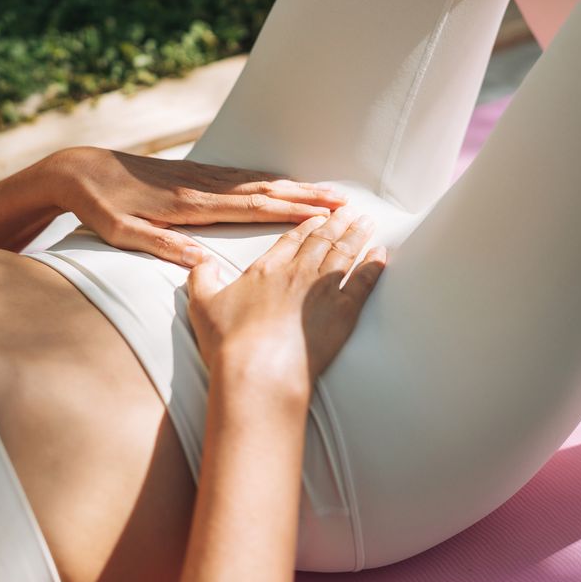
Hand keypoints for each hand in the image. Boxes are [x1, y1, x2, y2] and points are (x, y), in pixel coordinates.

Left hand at [46, 146, 346, 265]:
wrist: (79, 169)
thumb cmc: (100, 207)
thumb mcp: (123, 233)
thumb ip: (161, 245)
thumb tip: (200, 260)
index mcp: (190, 205)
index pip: (251, 207)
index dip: (289, 209)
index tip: (322, 213)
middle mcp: (202, 186)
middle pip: (264, 190)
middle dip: (305, 196)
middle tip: (343, 201)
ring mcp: (200, 176)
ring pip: (257, 180)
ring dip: (293, 185)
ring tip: (326, 192)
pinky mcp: (194, 173)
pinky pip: (241, 176)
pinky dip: (268, 179)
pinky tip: (283, 182)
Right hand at [186, 207, 387, 407]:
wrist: (259, 370)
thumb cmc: (230, 343)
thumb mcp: (202, 305)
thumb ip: (202, 279)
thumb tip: (199, 262)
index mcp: (266, 269)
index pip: (291, 240)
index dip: (306, 226)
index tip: (318, 218)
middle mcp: (297, 272)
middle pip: (322, 240)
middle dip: (337, 223)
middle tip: (350, 211)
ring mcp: (322, 289)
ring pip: (344, 253)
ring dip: (357, 235)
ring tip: (368, 223)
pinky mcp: (344, 310)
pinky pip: (364, 280)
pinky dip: (374, 264)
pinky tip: (380, 254)